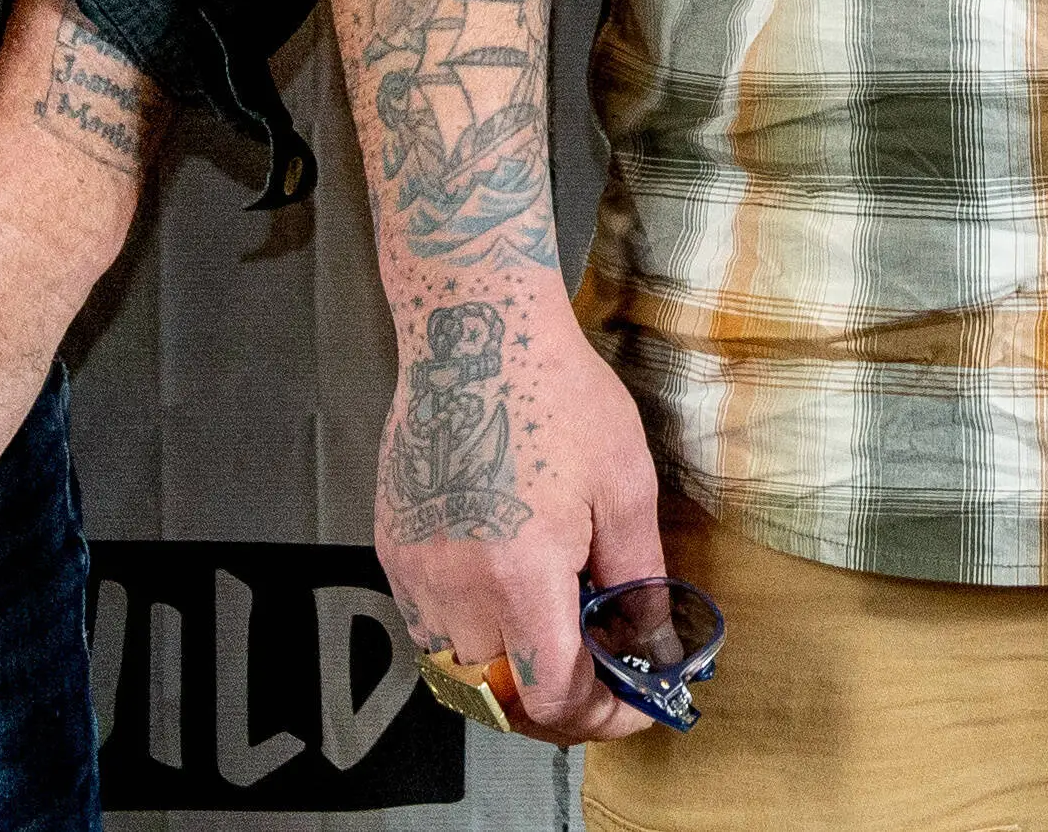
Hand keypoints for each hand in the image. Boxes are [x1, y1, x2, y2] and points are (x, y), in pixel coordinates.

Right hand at [373, 275, 671, 745]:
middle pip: (502, 698)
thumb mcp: (624, 487)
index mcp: (522, 576)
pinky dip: (470, 637)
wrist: (475, 333)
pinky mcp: (392, 550)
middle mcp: (458, 588)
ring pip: (458, 672)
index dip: (600, 715)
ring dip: (509, 676)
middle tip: (603, 680)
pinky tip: (506, 600)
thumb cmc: (560, 397)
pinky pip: (427, 628)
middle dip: (558, 705)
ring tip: (555, 641)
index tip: (634, 702)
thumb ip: (638, 582)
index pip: (552, 697)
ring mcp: (416, 572)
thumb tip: (655, 649)